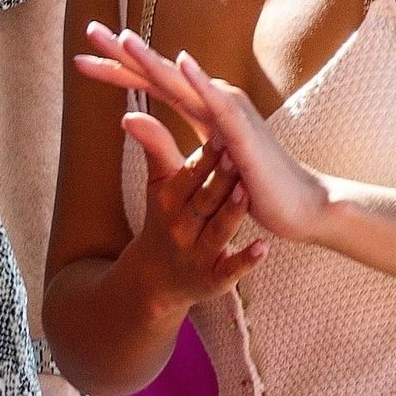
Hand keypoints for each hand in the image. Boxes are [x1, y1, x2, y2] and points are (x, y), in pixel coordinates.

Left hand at [77, 23, 327, 243]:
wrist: (299, 206)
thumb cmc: (251, 183)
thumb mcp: (199, 161)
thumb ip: (167, 139)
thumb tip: (131, 120)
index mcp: (201, 106)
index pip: (151, 83)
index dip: (117, 69)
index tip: (82, 59)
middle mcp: (213, 100)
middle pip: (159, 72)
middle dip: (122, 52)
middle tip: (88, 31)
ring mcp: (230, 112)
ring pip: (183, 80)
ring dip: (153, 59)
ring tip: (123, 40)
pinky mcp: (244, 132)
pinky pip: (219, 103)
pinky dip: (201, 81)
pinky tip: (183, 62)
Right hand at [120, 109, 267, 314]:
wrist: (155, 279)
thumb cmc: (164, 219)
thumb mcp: (158, 187)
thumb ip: (155, 149)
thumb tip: (131, 115)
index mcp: (168, 201)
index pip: (189, 175)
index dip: (206, 155)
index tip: (222, 131)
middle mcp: (180, 228)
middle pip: (204, 200)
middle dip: (219, 179)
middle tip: (238, 154)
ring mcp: (197, 255)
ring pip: (217, 231)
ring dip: (231, 213)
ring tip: (246, 192)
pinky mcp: (213, 279)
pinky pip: (231, 269)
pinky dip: (246, 260)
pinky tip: (263, 247)